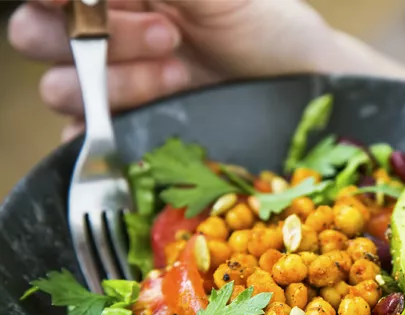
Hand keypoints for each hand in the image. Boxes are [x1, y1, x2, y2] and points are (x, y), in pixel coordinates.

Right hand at [9, 0, 401, 139]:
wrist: (305, 90)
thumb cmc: (269, 29)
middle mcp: (111, 33)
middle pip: (40, 36)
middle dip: (95, 36)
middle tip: (166, 35)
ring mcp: (120, 85)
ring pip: (63, 87)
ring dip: (120, 81)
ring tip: (180, 72)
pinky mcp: (134, 130)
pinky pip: (85, 137)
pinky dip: (101, 133)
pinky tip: (151, 116)